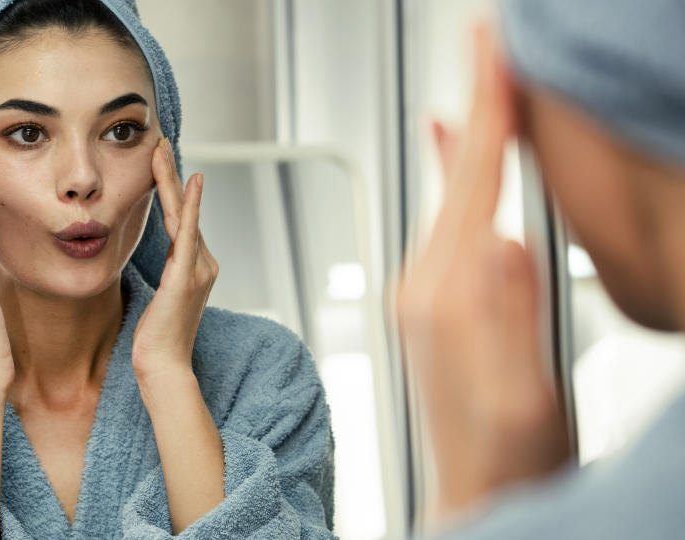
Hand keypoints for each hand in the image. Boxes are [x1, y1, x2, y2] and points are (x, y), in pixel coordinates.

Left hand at [131, 138, 218, 380]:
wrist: (163, 367)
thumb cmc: (157, 340)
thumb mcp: (160, 300)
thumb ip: (165, 277)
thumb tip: (160, 265)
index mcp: (196, 268)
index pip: (181, 221)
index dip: (171, 191)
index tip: (160, 164)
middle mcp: (204, 264)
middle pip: (183, 211)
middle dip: (171, 175)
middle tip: (160, 143)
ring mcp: (198, 269)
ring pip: (182, 215)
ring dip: (171, 180)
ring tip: (161, 150)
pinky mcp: (186, 276)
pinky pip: (187, 233)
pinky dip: (189, 206)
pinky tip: (190, 182)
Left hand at [396, 24, 568, 519]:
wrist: (476, 494)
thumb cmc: (506, 459)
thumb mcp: (521, 396)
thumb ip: (506, 321)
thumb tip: (501, 246)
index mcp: (448, 298)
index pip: (472, 186)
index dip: (487, 115)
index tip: (491, 56)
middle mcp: (425, 287)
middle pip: (459, 178)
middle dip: (480, 108)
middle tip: (491, 46)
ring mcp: (424, 294)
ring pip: (453, 196)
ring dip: (474, 138)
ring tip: (490, 84)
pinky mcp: (432, 304)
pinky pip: (449, 223)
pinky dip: (462, 180)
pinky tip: (460, 161)